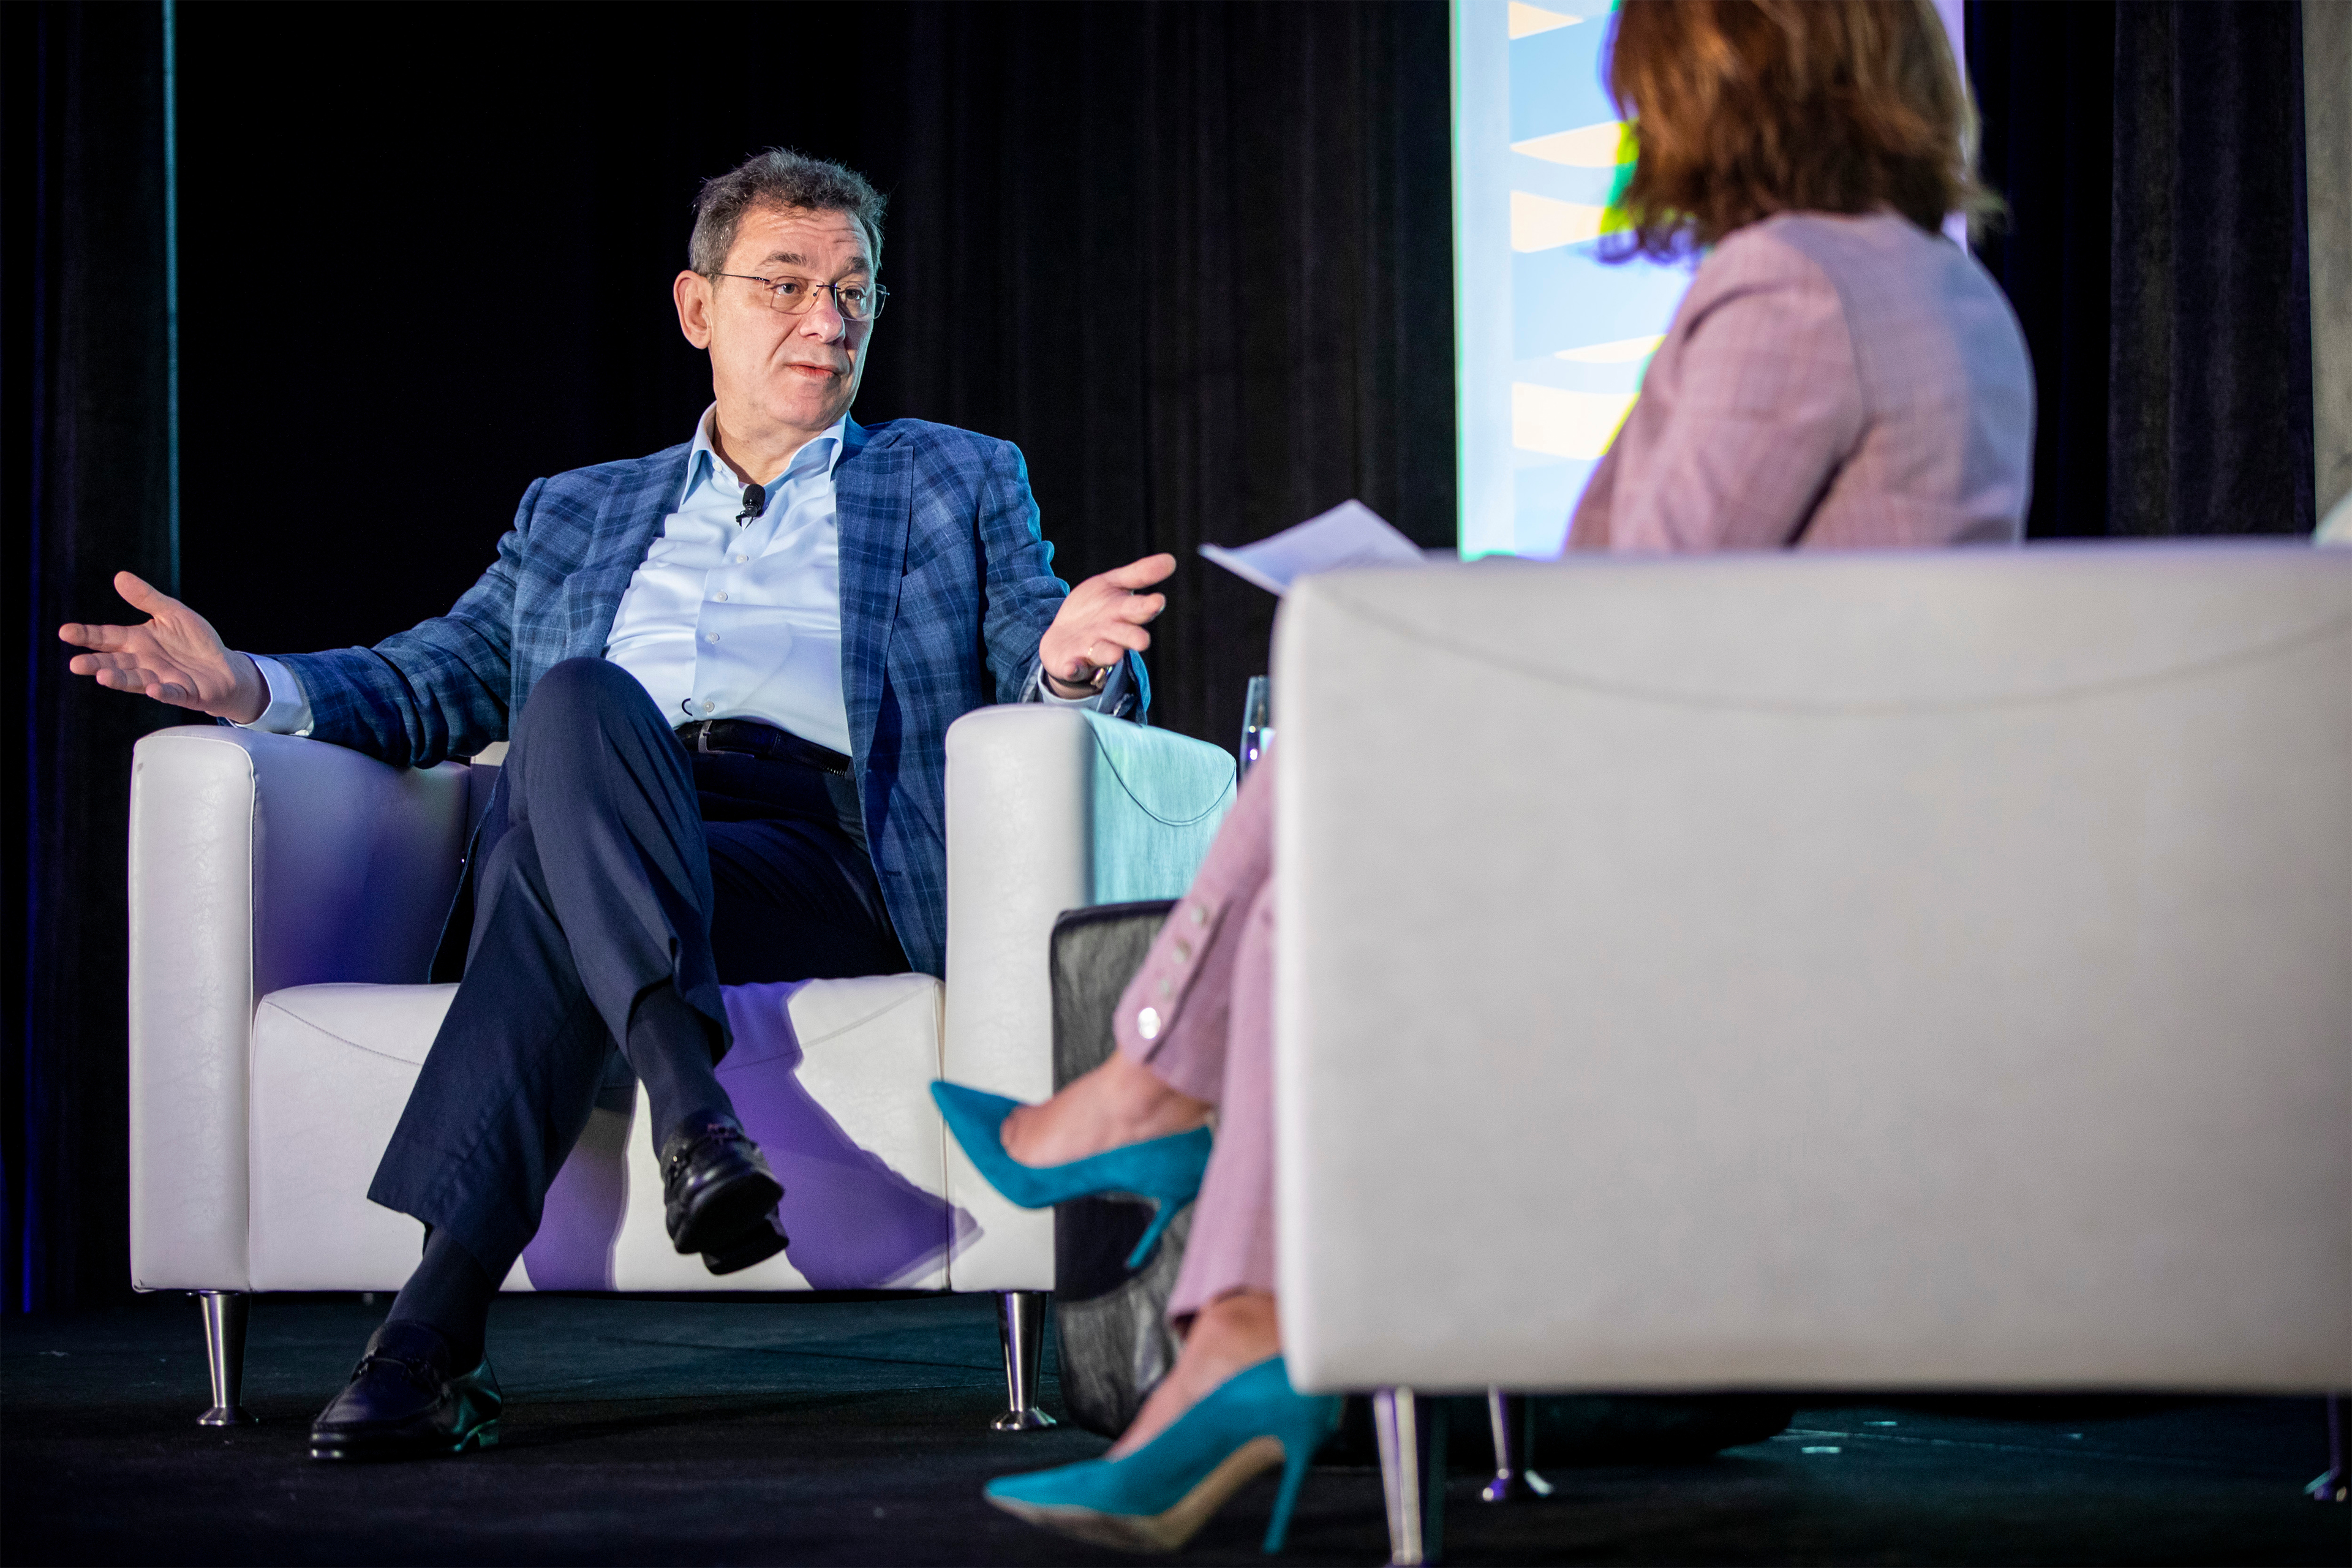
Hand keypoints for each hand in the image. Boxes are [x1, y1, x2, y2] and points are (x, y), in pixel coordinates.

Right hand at [57, 571, 267, 723]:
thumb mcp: (172, 613)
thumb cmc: (195, 641)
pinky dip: (161, 691)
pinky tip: (151, 689)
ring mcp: (161, 678)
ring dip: (120, 679)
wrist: (225, 667)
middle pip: (115, 663)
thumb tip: (120, 576)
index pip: (107, 637)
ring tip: (103, 677)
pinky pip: (171, 693)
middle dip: (96, 663)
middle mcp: (144, 662)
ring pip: (136, 680)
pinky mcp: (183, 692)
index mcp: (138, 641)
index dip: (86, 635)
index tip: (65, 632)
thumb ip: (147, 598)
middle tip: (76, 664)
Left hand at [1039, 553, 1175, 694]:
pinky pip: (1072, 668)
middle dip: (1133, 636)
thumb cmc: (1094, 610)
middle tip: (1143, 641)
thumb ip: (1140, 574)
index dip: (1148, 606)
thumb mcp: (1112, 584)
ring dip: (1109, 653)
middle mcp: (1111, 635)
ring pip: (1103, 652)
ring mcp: (1091, 650)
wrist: (1063, 637)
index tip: (1158, 601)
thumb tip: (1172, 559)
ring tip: (1115, 654)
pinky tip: (1070, 667)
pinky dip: (1072, 669)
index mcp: (1124, 614)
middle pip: (1125, 634)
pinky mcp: (1072, 664)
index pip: (1138, 609)